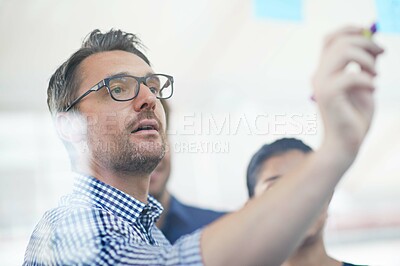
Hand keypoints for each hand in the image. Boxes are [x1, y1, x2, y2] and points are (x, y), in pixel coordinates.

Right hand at [313, 26, 383, 164]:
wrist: (345, 143)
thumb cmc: (354, 117)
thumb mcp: (363, 85)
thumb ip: (364, 66)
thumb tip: (373, 45)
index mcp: (325, 71)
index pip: (330, 40)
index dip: (349, 30)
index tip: (368, 34)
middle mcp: (320, 75)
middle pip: (339, 42)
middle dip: (366, 42)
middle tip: (382, 53)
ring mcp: (321, 85)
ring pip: (343, 52)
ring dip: (366, 58)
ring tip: (376, 73)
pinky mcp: (328, 96)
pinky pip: (351, 76)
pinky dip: (368, 79)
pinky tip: (373, 88)